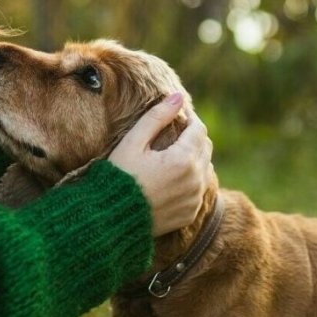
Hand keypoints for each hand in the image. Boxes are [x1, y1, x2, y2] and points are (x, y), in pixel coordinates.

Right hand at [108, 93, 213, 236]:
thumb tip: (178, 97)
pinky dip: (191, 179)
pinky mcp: (190, 213)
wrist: (111, 219)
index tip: (178, 115)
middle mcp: (195, 180)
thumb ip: (157, 117)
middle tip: (174, 133)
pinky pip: (198, 190)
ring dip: (194, 157)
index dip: (189, 118)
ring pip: (205, 168)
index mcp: (183, 159)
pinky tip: (171, 178)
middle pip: (205, 147)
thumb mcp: (133, 142)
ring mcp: (194, 199)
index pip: (198, 129)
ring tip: (171, 155)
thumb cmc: (119, 177)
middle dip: (193, 136)